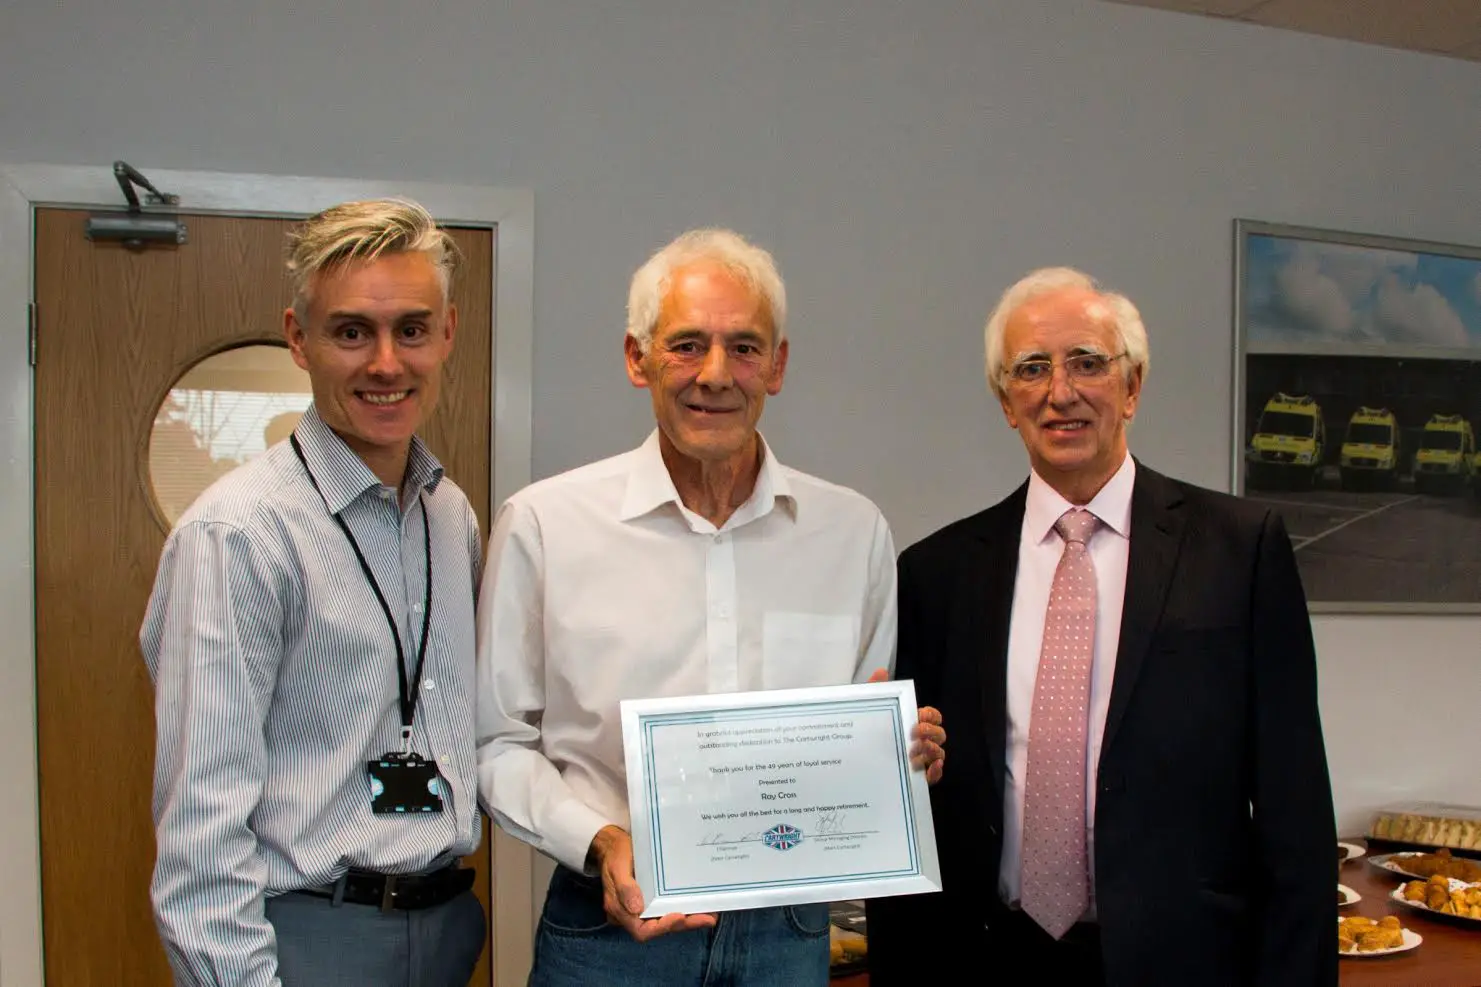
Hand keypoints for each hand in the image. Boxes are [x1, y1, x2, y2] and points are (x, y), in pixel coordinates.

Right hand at [587, 825, 716, 941]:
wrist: (614, 844)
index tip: (679, 917)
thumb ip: (625, 888)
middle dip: (683, 924)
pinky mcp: (652, 899)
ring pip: (666, 920)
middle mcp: (633, 914)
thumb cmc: (615, 854)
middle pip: (659, 928)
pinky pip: (667, 908)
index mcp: (620, 911)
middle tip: (706, 918)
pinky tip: (700, 904)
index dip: (662, 927)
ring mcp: (643, 908)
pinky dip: (684, 908)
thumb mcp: (617, 867)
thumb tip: (637, 908)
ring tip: (710, 914)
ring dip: (688, 919)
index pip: (642, 930)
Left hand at [866, 668, 945, 784]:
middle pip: (940, 734)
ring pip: (939, 754)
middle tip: (913, 733)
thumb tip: (881, 671)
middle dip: (930, 732)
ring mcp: (921, 760)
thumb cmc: (865, 734)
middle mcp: (921, 741)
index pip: (933, 716)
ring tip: (913, 751)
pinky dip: (936, 772)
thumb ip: (873, 690)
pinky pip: (935, 777)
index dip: (930, 715)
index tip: (919, 715)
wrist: (854, 762)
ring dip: (931, 751)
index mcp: (912, 723)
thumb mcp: (867, 712)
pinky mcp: (917, 778)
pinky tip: (930, 767)